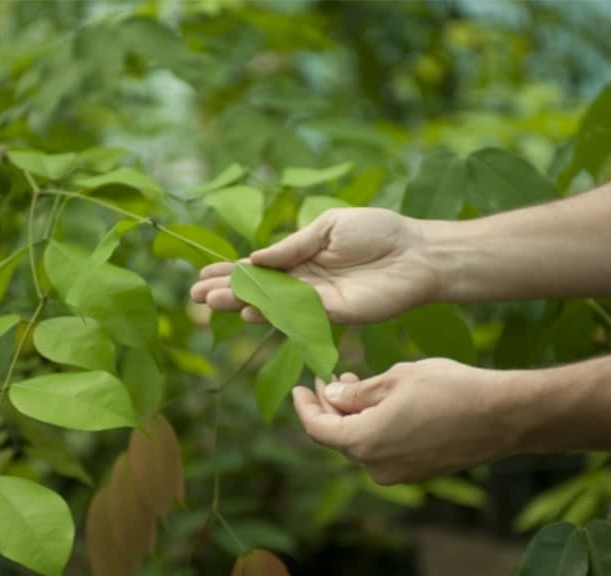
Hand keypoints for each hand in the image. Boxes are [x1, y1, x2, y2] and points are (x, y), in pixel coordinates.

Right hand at [190, 207, 441, 323]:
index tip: (202, 273)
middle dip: (226, 291)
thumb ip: (292, 246)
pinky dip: (272, 314)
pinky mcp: (334, 313)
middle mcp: (305, 280)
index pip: (259, 267)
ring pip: (272, 304)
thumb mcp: (327, 227)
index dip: (230, 271)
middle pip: (258, 289)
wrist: (416, 252)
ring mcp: (317, 299)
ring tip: (209, 303)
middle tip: (195, 296)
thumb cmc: (377, 231)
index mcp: (302, 256)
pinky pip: (297, 314)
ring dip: (240, 303)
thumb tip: (254, 259)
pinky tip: (249, 311)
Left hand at [293, 359, 516, 482]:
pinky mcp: (418, 472)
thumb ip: (356, 391)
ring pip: (362, 443)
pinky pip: (383, 449)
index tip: (301, 386)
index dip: (305, 406)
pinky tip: (382, 403)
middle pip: (338, 437)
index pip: (317, 429)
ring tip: (358, 381)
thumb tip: (333, 395)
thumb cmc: (449, 389)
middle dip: (331, 406)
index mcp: (365, 442)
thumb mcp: (395, 378)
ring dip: (353, 415)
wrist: (503, 415)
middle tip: (333, 376)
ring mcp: (399, 473)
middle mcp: (377, 466)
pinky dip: (374, 427)